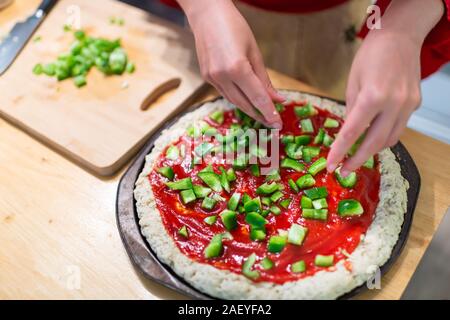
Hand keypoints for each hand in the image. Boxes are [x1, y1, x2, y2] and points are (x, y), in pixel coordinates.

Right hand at [179, 0, 283, 127]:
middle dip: (260, 115)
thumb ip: (264, 79)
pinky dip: (238, 98)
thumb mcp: (254, 52)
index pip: (257, 97)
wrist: (206, 14)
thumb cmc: (234, 26)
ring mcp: (211, 78)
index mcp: (237, 68)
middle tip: (273, 124)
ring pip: (234, 101)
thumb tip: (277, 99)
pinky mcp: (206, 77)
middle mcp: (222, 76)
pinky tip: (247, 101)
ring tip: (262, 115)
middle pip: (245, 103)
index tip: (278, 124)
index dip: (269, 112)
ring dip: (249, 109)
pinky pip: (225, 93)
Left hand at [327, 30, 421, 175]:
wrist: (400, 37)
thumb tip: (348, 134)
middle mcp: (394, 104)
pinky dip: (384, 136)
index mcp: (373, 96)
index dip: (340, 152)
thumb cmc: (370, 55)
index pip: (353, 133)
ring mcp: (408, 105)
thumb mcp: (353, 82)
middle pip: (374, 143)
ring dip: (372, 150)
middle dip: (357, 160)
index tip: (330, 166)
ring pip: (390, 139)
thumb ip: (351, 110)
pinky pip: (398, 128)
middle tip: (344, 170)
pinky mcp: (415, 104)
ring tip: (357, 155)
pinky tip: (372, 136)